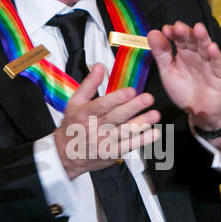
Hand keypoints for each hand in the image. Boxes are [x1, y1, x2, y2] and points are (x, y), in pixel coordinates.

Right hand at [53, 64, 161, 179]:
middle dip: (133, 107)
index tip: (130, 91)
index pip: (101, 105)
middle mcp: (94, 128)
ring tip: (154, 115)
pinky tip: (153, 134)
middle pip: (115, 117)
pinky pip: (128, 147)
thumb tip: (100, 67)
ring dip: (141, 123)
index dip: (117, 98)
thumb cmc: (71, 127)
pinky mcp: (111, 153)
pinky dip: (141, 140)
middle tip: (147, 99)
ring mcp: (103, 142)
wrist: (66, 155)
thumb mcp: (74, 102)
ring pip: (124, 132)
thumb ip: (89, 84)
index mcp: (85, 114)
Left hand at [148, 21, 220, 129]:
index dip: (173, 33)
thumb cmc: (183, 90)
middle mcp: (196, 55)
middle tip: (178, 27)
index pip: (179, 38)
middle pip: (192, 40)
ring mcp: (208, 64)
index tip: (165, 30)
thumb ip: (160, 53)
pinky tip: (212, 48)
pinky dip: (215, 56)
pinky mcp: (218, 75)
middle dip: (186, 33)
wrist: (197, 111)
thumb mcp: (167, 71)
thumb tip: (152, 33)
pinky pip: (217, 64)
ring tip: (198, 28)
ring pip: (205, 48)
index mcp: (183, 53)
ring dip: (202, 38)